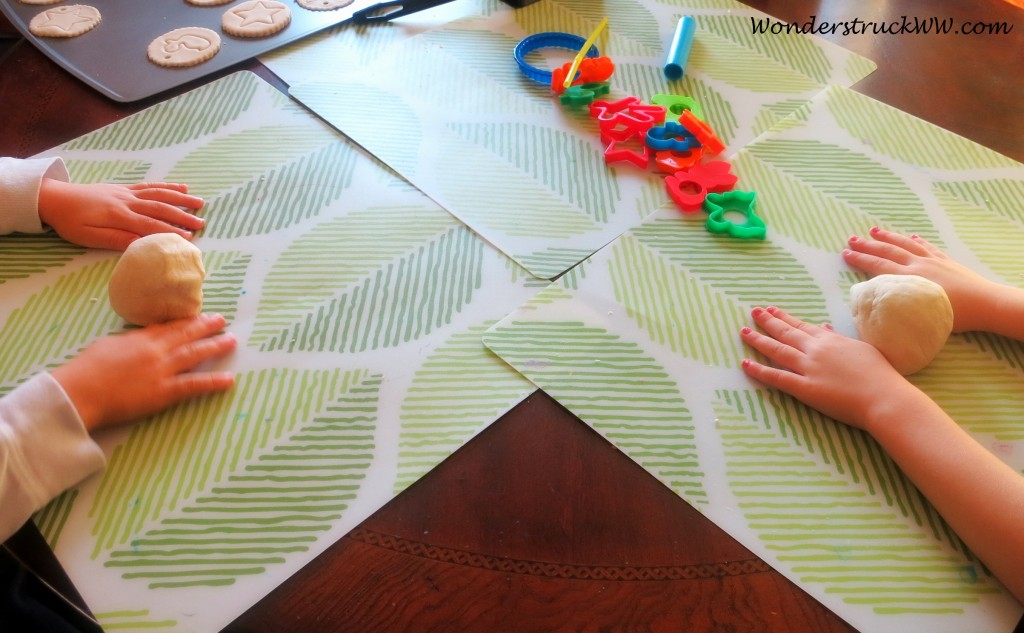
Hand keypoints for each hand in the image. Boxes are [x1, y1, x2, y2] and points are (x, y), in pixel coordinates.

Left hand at [38, 179, 204, 250]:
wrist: (53, 197)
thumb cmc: (69, 221)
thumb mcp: (87, 236)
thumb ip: (115, 238)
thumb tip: (141, 242)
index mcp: (119, 215)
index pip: (150, 224)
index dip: (171, 231)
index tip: (190, 238)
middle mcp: (127, 201)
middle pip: (160, 207)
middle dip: (182, 215)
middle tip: (202, 223)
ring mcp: (127, 192)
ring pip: (159, 193)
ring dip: (181, 198)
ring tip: (200, 203)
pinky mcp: (124, 188)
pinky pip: (149, 185)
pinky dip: (167, 186)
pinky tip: (181, 186)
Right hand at [51, 313, 235, 431]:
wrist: (79, 392)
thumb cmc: (85, 371)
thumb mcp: (107, 346)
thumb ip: (127, 342)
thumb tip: (137, 340)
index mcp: (139, 338)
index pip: (169, 326)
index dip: (187, 321)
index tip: (201, 316)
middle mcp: (155, 350)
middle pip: (186, 334)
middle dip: (206, 326)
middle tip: (222, 320)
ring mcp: (161, 370)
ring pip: (195, 354)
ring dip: (215, 346)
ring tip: (231, 341)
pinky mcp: (164, 391)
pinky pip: (194, 385)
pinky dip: (213, 382)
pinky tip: (229, 380)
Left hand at [739, 306, 915, 430]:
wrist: (884, 397)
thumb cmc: (880, 375)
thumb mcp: (861, 349)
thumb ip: (839, 338)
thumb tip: (825, 327)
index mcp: (831, 340)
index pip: (802, 326)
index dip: (785, 318)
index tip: (771, 310)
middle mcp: (816, 350)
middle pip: (786, 332)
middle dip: (768, 321)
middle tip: (753, 312)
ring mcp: (809, 368)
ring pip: (777, 350)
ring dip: (759, 340)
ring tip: (744, 331)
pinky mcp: (805, 388)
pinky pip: (777, 377)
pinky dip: (759, 370)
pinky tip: (745, 364)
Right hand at [843, 227, 1002, 332]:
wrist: (986, 304)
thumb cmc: (955, 315)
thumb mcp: (921, 316)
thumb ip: (898, 310)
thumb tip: (877, 310)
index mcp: (910, 279)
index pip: (879, 266)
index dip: (861, 259)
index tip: (845, 253)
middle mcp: (919, 265)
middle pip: (889, 252)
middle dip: (868, 245)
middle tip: (852, 239)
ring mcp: (933, 261)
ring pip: (906, 245)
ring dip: (889, 237)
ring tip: (874, 230)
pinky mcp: (946, 261)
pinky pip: (927, 246)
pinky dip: (917, 240)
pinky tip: (911, 235)